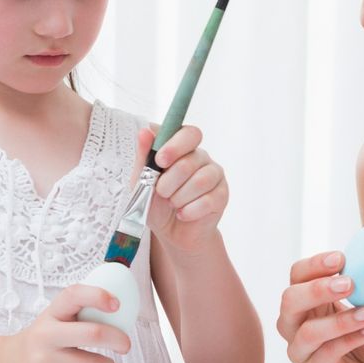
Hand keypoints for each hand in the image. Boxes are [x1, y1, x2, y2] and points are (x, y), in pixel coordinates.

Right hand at [0, 284, 131, 362]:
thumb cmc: (45, 339)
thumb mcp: (56, 318)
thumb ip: (82, 310)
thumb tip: (121, 304)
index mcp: (52, 313)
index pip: (74, 294)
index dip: (98, 296)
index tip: (117, 303)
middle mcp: (46, 335)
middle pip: (94, 333)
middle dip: (119, 339)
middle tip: (125, 345)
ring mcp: (45, 362)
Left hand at [136, 125, 227, 253]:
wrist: (170, 232)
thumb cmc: (156, 202)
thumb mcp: (141, 180)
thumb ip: (143, 155)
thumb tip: (145, 130)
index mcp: (183, 148)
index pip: (189, 133)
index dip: (175, 145)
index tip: (160, 160)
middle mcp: (201, 158)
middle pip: (191, 161)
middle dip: (170, 181)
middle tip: (161, 192)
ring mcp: (214, 176)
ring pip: (200, 181)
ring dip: (180, 197)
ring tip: (172, 204)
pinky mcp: (222, 195)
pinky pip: (208, 201)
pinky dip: (189, 211)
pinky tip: (182, 214)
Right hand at [277, 250, 363, 362]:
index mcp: (308, 301)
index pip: (298, 275)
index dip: (315, 264)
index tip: (342, 257)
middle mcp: (296, 324)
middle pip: (290, 300)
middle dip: (318, 289)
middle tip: (349, 283)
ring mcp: (302, 351)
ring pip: (308, 331)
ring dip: (341, 320)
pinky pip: (326, 354)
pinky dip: (349, 340)